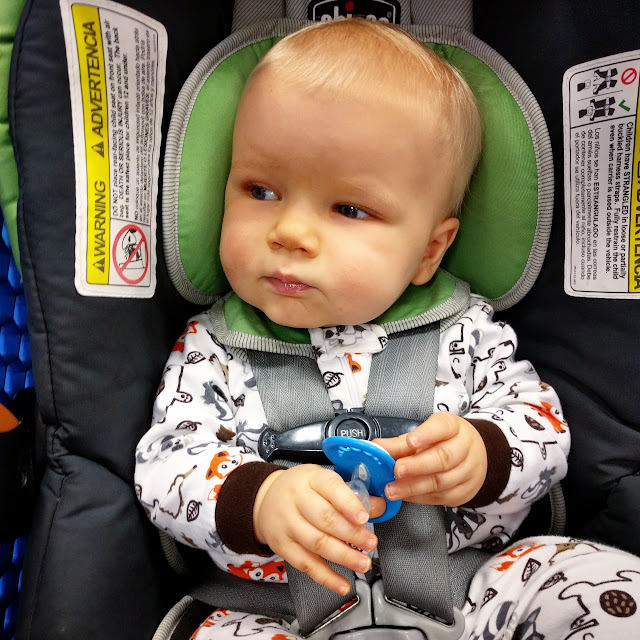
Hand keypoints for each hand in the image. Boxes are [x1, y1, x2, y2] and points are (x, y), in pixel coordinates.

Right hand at [253, 465, 383, 594]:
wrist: (266, 498)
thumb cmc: (302, 488)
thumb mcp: (324, 481)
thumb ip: (352, 494)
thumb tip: (379, 507)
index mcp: (312, 478)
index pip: (331, 488)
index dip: (348, 504)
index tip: (364, 517)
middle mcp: (297, 500)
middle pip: (325, 518)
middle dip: (351, 534)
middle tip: (370, 543)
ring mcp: (287, 524)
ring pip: (316, 543)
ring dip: (343, 556)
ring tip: (363, 563)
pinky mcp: (282, 546)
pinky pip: (305, 564)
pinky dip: (326, 577)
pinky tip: (342, 584)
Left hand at [375, 412, 486, 506]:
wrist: (473, 457)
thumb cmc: (444, 442)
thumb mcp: (423, 435)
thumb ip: (401, 443)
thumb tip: (377, 447)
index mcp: (453, 427)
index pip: (442, 427)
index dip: (426, 434)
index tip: (411, 440)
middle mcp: (465, 448)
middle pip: (443, 458)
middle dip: (417, 465)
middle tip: (397, 470)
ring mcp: (468, 472)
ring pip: (442, 481)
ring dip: (414, 487)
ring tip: (393, 489)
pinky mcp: (464, 492)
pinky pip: (441, 497)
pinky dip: (420, 497)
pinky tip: (405, 495)